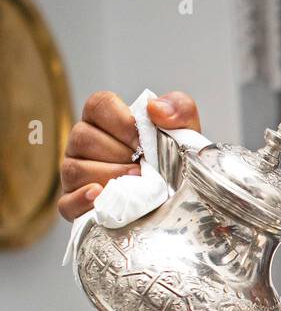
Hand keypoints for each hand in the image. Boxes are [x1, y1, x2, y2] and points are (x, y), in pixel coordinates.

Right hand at [58, 90, 202, 221]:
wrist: (182, 205)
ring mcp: (75, 174)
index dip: (120, 121)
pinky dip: (82, 201)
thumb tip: (155, 108)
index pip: (98, 105)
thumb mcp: (185, 133)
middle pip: (82, 138)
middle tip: (143, 169)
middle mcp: (83, 144)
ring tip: (136, 186)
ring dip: (108, 177)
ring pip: (74, 169)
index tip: (142, 141)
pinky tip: (101, 198)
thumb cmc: (176, 165)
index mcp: (104, 120)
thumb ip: (179, 109)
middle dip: (117, 154)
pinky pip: (66, 203)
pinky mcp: (74, 205)